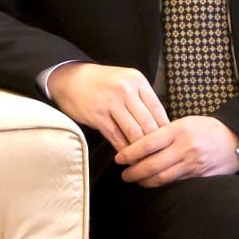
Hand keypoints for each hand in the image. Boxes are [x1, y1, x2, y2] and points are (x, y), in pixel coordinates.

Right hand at [44, 62, 166, 159]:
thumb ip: (142, 99)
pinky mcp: (98, 115)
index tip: (166, 142)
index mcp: (137, 81)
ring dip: (139, 150)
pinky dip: (123, 150)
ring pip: (134, 133)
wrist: (71, 79)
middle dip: (154, 143)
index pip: (159, 110)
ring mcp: (111, 102)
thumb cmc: (102, 83)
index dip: (165, 129)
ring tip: (143, 160)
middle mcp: (126, 90)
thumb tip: (161, 124)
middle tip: (158, 156)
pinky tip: (126, 156)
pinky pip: (116, 137)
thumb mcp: (126, 81)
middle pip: (148, 123)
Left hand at [116, 116, 238, 188]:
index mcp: (178, 131)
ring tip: (135, 180)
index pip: (148, 143)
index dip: (130, 153)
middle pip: (152, 164)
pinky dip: (161, 185)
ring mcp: (192, 164)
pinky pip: (175, 184)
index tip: (119, 158)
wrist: (235, 140)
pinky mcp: (199, 177)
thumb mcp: (185, 123)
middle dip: (134, 172)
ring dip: (145, 181)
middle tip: (124, 174)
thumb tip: (140, 142)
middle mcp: (184, 148)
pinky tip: (153, 184)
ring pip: (162, 178)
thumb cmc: (207, 129)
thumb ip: (164, 132)